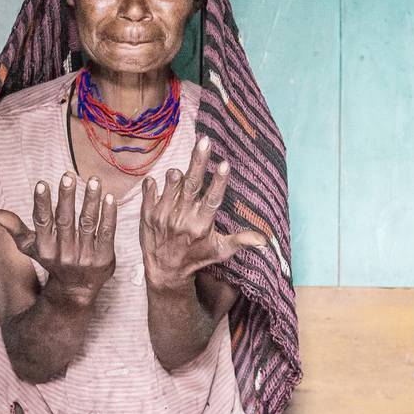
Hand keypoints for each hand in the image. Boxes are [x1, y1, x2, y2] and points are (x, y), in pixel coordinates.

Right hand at [0, 173, 116, 305]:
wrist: (76, 291)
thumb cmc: (53, 261)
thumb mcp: (32, 248)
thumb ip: (15, 229)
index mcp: (46, 247)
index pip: (43, 222)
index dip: (42, 203)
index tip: (41, 184)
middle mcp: (65, 252)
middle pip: (66, 220)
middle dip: (66, 197)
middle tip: (68, 176)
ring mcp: (85, 256)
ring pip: (88, 223)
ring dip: (91, 200)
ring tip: (93, 180)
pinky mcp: (103, 257)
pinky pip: (106, 233)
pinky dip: (109, 215)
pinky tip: (110, 198)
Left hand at [140, 136, 266, 290]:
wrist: (164, 271)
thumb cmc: (196, 258)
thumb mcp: (220, 251)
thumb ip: (241, 240)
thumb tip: (265, 238)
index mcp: (202, 225)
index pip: (212, 199)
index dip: (219, 181)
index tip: (225, 163)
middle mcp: (182, 219)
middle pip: (192, 185)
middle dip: (199, 161)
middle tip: (205, 141)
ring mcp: (163, 215)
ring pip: (171, 185)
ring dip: (175, 174)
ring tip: (180, 169)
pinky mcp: (148, 214)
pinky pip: (149, 190)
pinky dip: (153, 183)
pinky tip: (156, 180)